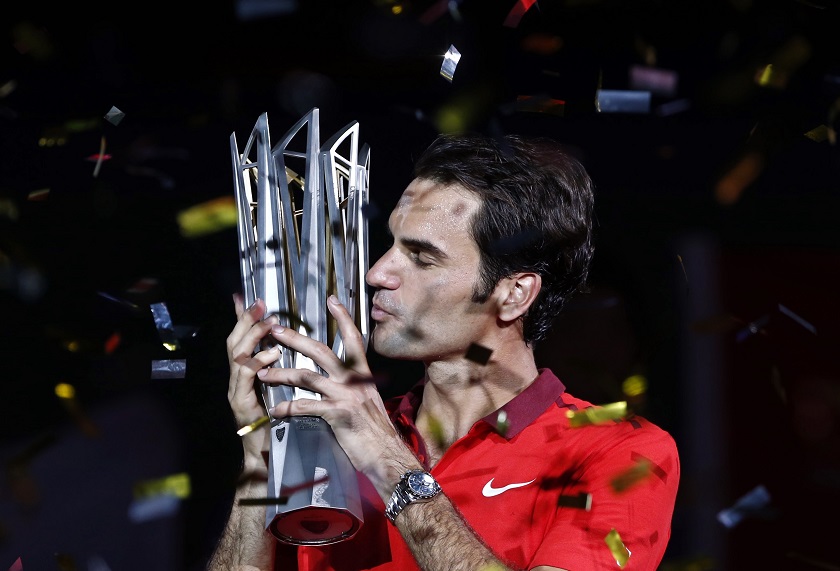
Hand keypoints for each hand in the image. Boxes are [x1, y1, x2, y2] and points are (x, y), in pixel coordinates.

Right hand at [226, 294, 279, 471]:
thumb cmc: (279, 424)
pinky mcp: (241, 405)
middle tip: (260, 304)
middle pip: (234, 343)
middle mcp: (236, 381)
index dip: (242, 318)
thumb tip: (285, 346)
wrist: (268, 458)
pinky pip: (246, 379)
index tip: (246, 296)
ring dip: (252, 338)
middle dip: (246, 320)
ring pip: (237, 357)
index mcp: (246, 375)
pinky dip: (258, 364)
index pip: (241, 340)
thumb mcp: (279, 390)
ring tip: (269, 323)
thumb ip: (278, 369)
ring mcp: (236, 392)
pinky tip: (272, 355)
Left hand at [257, 296, 416, 493]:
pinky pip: (305, 406)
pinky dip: (287, 407)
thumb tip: (344, 380)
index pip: (353, 338)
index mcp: (363, 374)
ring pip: (307, 376)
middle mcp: (355, 380)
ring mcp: (346, 396)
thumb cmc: (377, 432)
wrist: (388, 456)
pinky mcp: (337, 414)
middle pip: (321, 351)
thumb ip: (356, 388)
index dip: (343, 318)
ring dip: (281, 374)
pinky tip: (275, 410)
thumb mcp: (369, 402)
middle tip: (275, 330)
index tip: (332, 300)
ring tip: (262, 373)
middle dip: (295, 339)